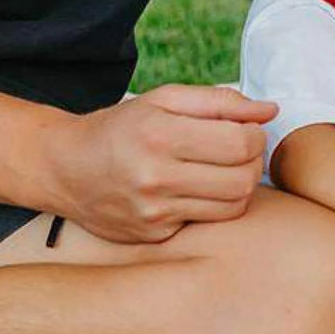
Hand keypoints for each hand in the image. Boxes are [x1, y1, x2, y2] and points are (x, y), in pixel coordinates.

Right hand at [40, 85, 277, 242]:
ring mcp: (154, 211)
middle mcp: (156, 176)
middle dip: (254, 160)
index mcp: (160, 134)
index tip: (248, 129)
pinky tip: (199, 188)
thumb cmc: (123, 127)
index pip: (239, 142)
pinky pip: (208, 221)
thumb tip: (269, 110)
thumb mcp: (164, 99)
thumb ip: (220, 101)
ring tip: (225, 168)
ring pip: (233, 205)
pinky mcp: (154, 234)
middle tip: (242, 150)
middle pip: (243, 178)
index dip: (256, 134)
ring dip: (241, 185)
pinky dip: (215, 204)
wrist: (65, 168)